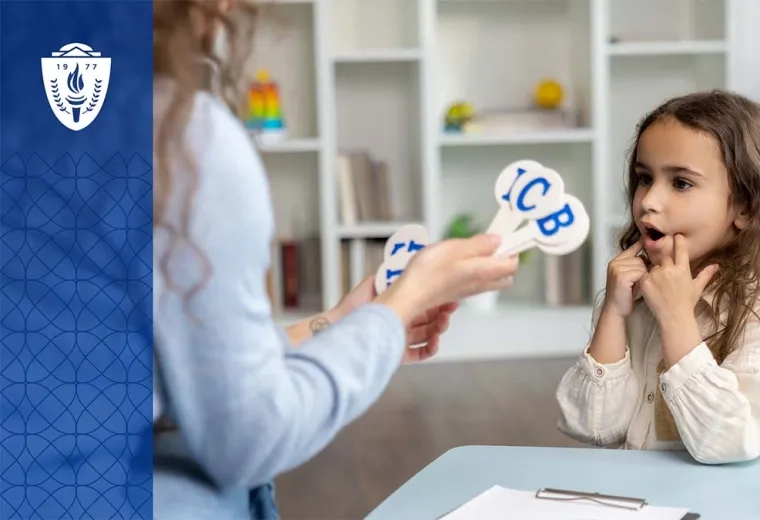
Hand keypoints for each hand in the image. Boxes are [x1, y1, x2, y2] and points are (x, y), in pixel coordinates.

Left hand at [336, 275, 457, 362]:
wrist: (338, 326)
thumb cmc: (352, 306)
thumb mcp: (373, 283)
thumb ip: (390, 274)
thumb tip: (407, 262)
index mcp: (401, 304)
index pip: (426, 301)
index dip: (439, 299)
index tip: (450, 296)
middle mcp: (403, 320)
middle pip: (431, 318)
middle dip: (443, 314)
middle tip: (449, 310)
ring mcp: (402, 337)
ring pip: (429, 335)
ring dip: (439, 330)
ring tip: (441, 325)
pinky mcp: (399, 353)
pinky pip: (420, 353)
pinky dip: (430, 349)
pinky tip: (434, 342)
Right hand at [376, 234, 517, 326]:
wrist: (411, 294)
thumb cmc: (430, 272)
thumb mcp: (456, 247)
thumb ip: (480, 244)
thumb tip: (497, 240)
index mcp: (485, 271)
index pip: (512, 263)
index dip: (510, 248)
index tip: (503, 236)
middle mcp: (481, 283)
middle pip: (505, 274)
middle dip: (502, 258)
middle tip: (488, 243)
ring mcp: (469, 289)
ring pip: (490, 278)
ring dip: (486, 263)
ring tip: (469, 250)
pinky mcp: (457, 291)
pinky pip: (474, 280)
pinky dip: (472, 270)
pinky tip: (456, 261)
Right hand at [603, 239, 647, 316]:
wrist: (616, 309)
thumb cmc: (625, 295)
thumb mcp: (629, 276)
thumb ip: (635, 264)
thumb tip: (649, 255)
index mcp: (616, 261)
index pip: (633, 247)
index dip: (641, 244)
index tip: (647, 239)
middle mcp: (615, 262)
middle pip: (640, 258)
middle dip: (643, 270)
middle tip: (636, 282)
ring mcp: (617, 268)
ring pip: (641, 266)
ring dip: (643, 276)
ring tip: (635, 286)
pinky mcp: (621, 276)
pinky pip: (640, 273)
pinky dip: (641, 281)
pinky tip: (635, 288)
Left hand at [639, 234, 718, 323]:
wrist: (673, 317)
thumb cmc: (687, 303)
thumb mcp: (697, 288)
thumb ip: (705, 274)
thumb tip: (716, 265)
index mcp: (683, 270)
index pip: (681, 250)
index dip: (678, 241)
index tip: (676, 235)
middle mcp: (670, 270)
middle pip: (664, 259)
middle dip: (664, 265)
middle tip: (666, 278)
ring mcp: (657, 275)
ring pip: (653, 266)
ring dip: (655, 273)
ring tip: (659, 286)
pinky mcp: (645, 281)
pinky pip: (644, 274)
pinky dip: (646, 279)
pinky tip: (651, 288)